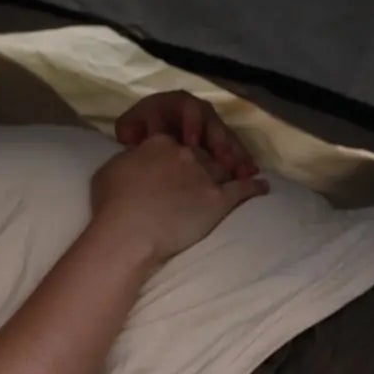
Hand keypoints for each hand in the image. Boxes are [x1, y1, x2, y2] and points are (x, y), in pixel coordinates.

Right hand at [90, 134, 267, 264]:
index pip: (173, 142)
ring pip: (222, 169)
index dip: (172, 156)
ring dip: (228, 173)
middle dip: (202, 164)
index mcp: (159, 143)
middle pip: (201, 154)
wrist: (129, 232)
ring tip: (236, 176)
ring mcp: (205, 175)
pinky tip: (263, 186)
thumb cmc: (112, 204)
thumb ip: (129, 159)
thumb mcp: (110, 170)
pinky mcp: (218, 199)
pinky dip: (254, 187)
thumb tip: (136, 157)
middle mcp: (186, 154)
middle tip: (199, 178)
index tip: (169, 169)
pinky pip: (242, 189)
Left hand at [115, 91, 257, 179]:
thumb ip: (133, 131)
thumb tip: (137, 138)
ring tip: (243, 171)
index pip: (186, 109)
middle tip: (223, 160)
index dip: (190, 124)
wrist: (142, 139)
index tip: (191, 143)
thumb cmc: (135, 131)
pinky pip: (233, 150)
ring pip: (226, 137)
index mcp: (173, 104)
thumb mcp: (129, 128)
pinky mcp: (218, 143)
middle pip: (213, 123)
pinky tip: (251, 176)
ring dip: (234, 154)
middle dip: (219, 141)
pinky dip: (241, 162)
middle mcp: (196, 112)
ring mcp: (209, 126)